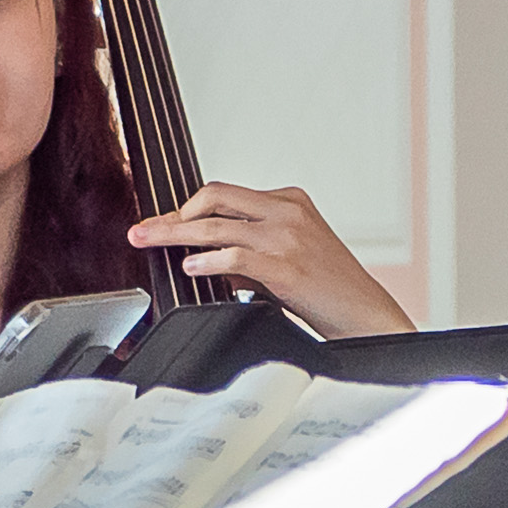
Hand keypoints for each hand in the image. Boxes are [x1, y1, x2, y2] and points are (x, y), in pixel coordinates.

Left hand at [128, 179, 408, 340]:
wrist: (365, 313)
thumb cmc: (328, 290)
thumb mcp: (287, 257)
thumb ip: (248, 251)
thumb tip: (204, 259)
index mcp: (288, 201)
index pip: (225, 193)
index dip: (186, 208)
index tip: (161, 223)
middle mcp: (286, 211)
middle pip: (214, 197)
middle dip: (172, 215)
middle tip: (142, 231)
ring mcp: (286, 236)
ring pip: (217, 225)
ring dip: (175, 234)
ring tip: (149, 242)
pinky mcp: (286, 265)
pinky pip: (235, 256)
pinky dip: (208, 261)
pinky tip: (191, 267)